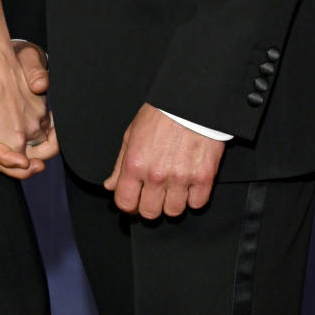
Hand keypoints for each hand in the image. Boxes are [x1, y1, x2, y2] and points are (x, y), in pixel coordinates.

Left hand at [0, 41, 57, 179]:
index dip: (5, 164)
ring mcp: (40, 116)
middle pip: (34, 156)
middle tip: (17, 159)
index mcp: (15, 141)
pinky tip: (20, 120)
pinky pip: (44, 123)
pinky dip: (35, 126)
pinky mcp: (42, 103)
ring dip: (32, 143)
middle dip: (25, 160)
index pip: (18, 167)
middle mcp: (32, 130)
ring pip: (41, 139)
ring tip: (13, 134)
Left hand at [104, 103, 224, 217]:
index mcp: (135, 164)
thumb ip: (119, 164)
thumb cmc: (160, 115)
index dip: (128, 205)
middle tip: (154, 195)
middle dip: (150, 206)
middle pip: (150, 213)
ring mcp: (181, 178)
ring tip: (173, 187)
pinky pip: (197, 204)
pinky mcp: (203, 177)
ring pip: (174, 211)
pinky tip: (189, 184)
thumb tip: (110, 185)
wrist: (191, 102)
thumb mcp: (131, 134)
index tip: (133, 201)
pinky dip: (193, 198)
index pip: (125, 203)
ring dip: (172, 202)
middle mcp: (156, 175)